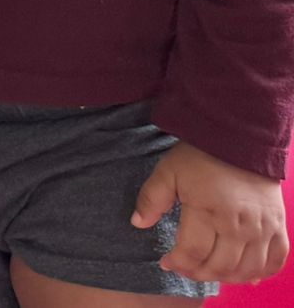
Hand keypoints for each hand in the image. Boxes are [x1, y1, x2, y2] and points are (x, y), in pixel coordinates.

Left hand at [134, 140, 289, 283]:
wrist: (241, 139)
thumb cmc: (200, 156)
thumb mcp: (168, 171)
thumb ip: (152, 199)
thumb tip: (138, 223)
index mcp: (208, 209)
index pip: (193, 252)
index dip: (177, 263)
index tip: (166, 262)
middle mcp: (239, 224)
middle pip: (220, 266)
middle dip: (198, 273)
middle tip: (185, 268)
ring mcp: (262, 228)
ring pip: (247, 270)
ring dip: (226, 277)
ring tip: (208, 270)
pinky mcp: (278, 227)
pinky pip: (275, 262)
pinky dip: (260, 274)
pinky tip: (243, 274)